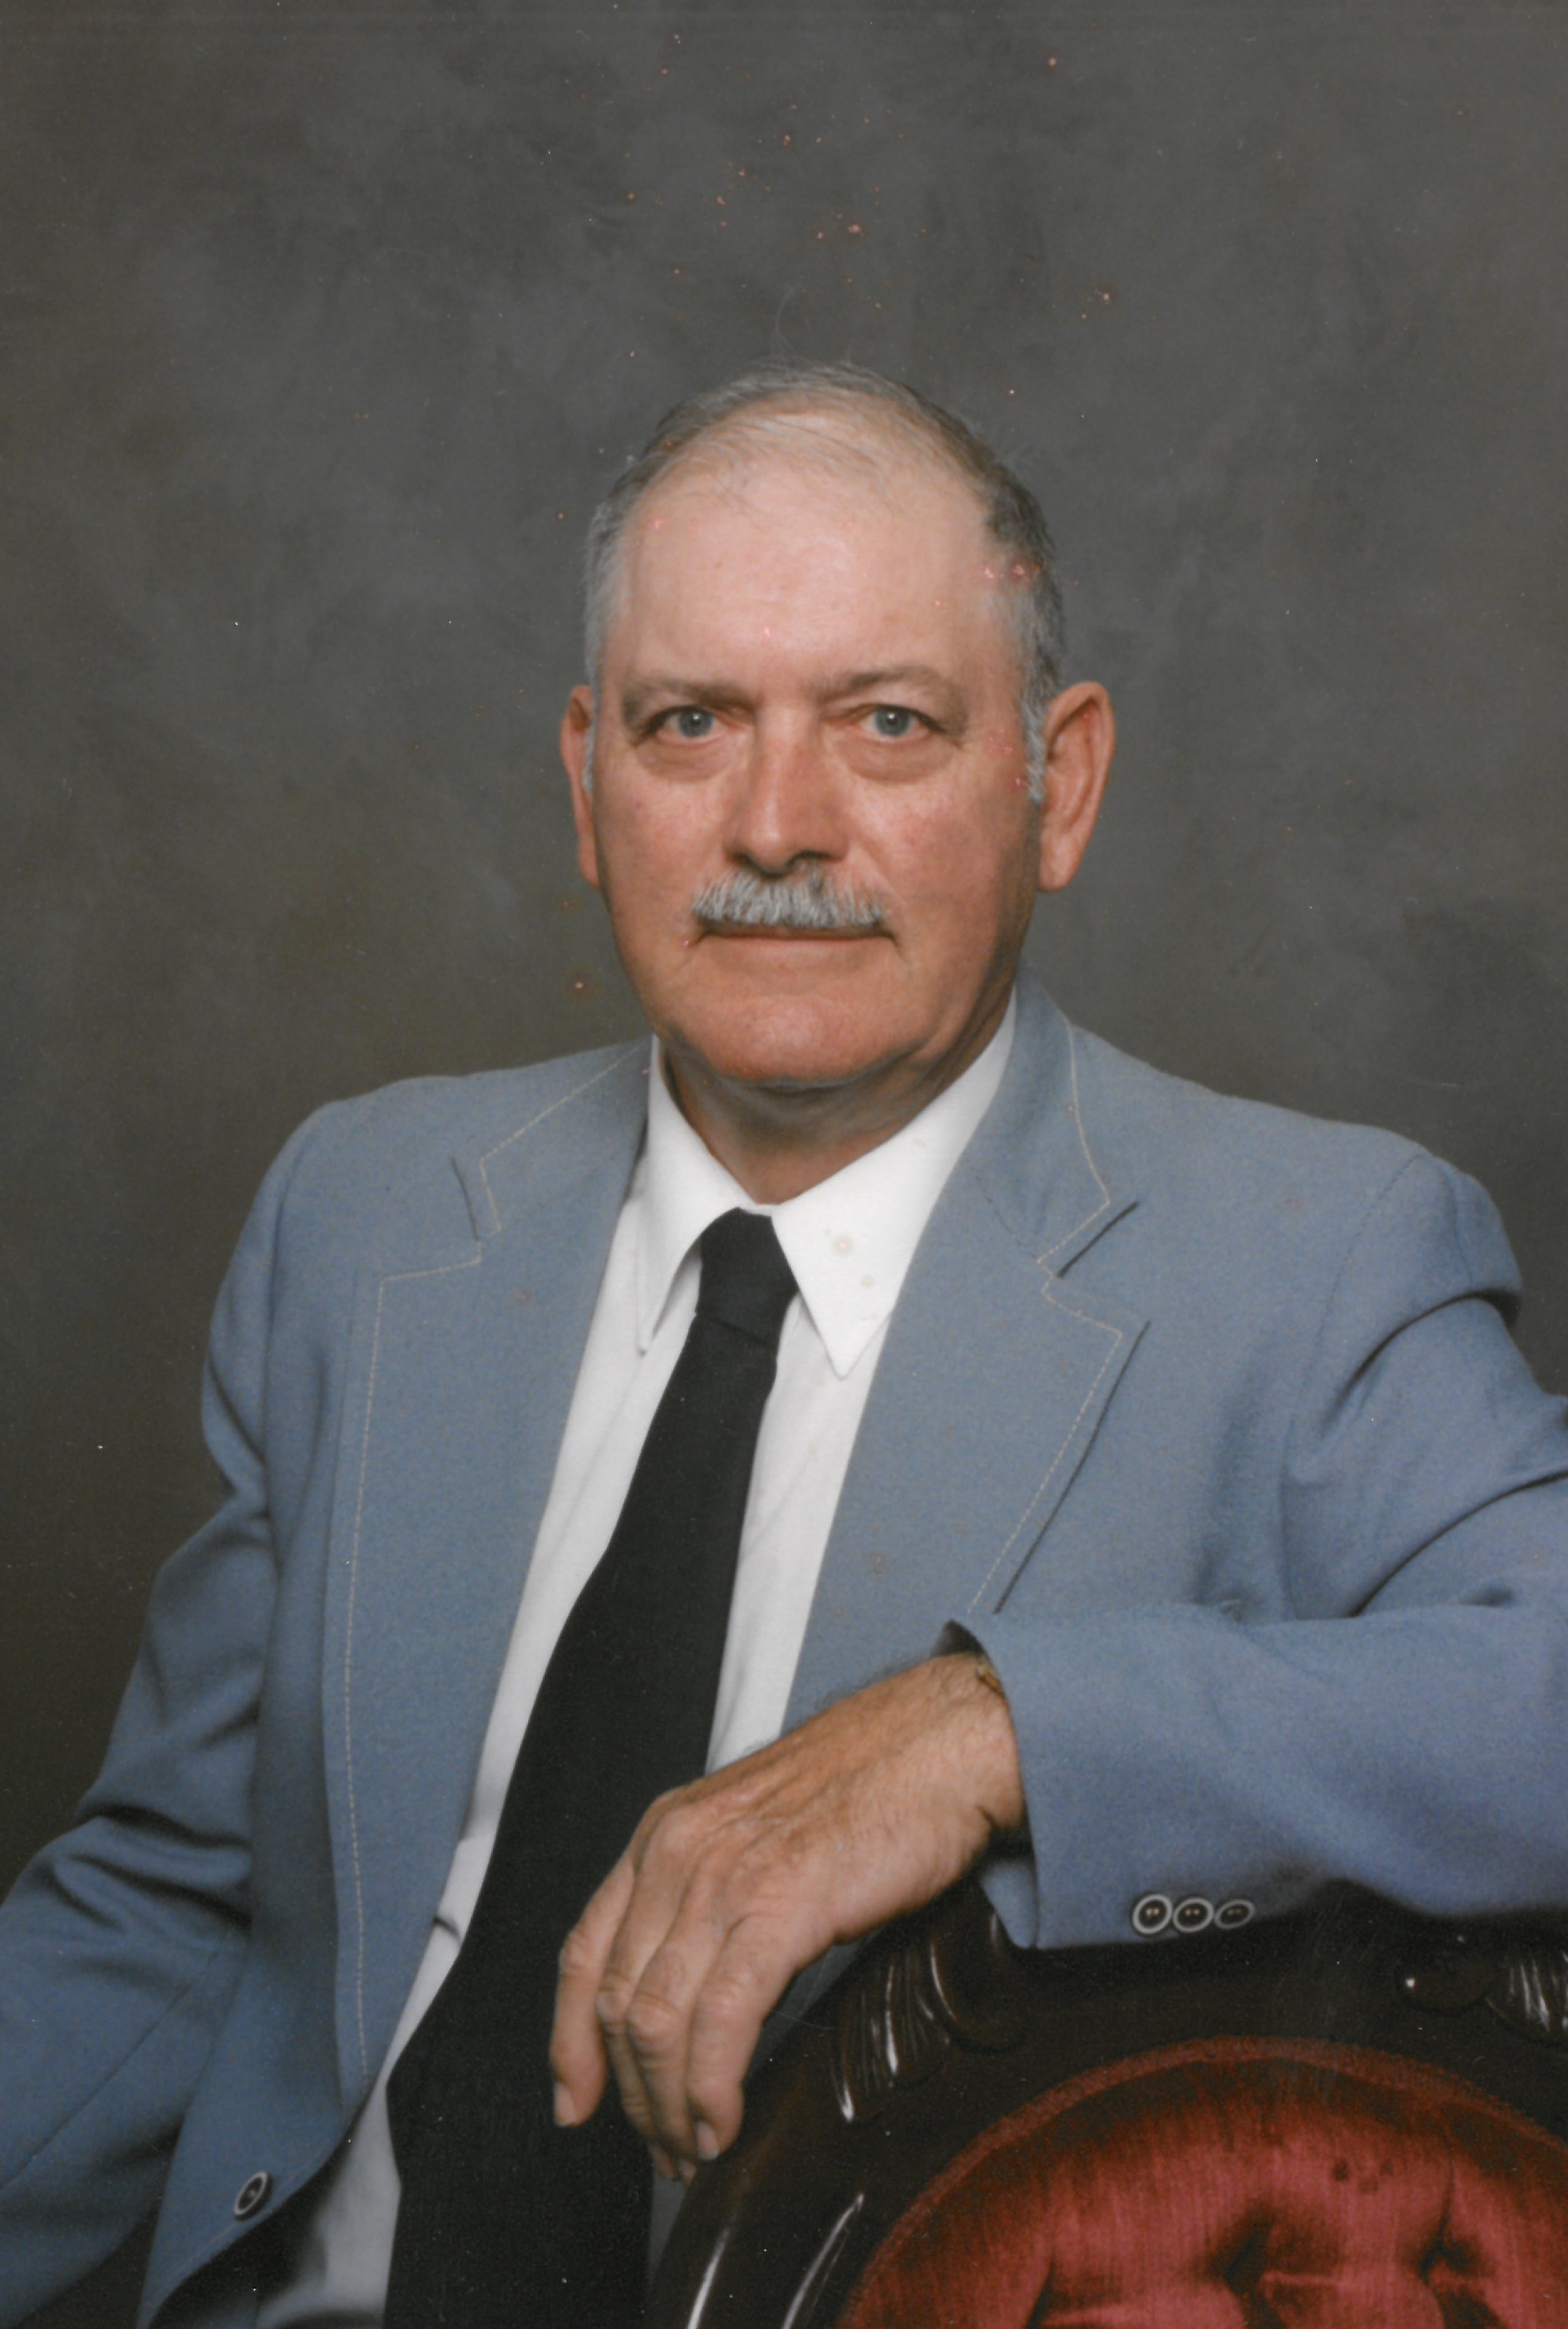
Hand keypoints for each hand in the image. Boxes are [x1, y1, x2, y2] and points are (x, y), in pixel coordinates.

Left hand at [549, 1651, 1023, 2175]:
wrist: (939, 1742)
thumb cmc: (869, 1786)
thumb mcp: (757, 1829)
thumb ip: (711, 1892)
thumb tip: (694, 1987)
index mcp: (665, 1832)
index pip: (583, 1952)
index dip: (570, 2040)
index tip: (575, 2101)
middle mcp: (678, 1850)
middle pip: (617, 2002)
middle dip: (629, 2094)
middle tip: (662, 2146)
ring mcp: (723, 1876)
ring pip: (656, 2022)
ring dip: (667, 2106)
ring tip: (693, 2146)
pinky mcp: (779, 1905)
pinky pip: (719, 2020)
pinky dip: (711, 2088)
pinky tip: (722, 2121)